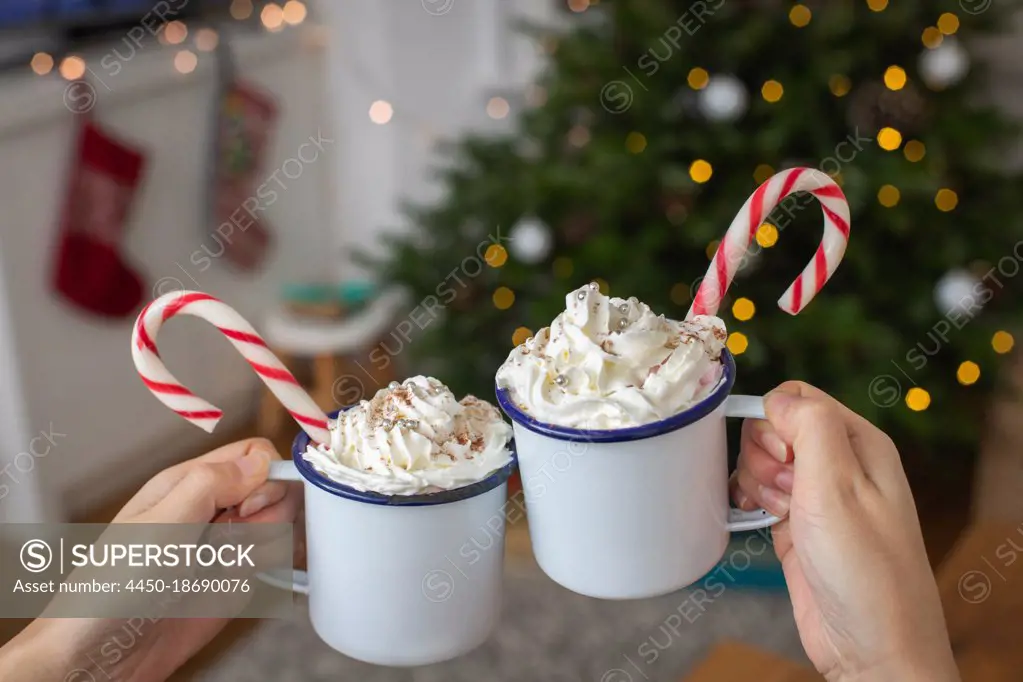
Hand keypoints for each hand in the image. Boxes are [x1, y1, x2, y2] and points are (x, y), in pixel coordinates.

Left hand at [0, 438, 301, 681]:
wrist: (101, 655)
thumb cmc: (112, 587)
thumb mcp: (162, 524)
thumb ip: (212, 484)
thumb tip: (260, 461)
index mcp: (190, 483)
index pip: (253, 455)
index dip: (267, 474)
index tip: (253, 503)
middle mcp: (213, 509)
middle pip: (275, 489)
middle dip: (271, 512)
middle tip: (237, 537)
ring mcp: (227, 545)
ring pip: (281, 525)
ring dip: (270, 545)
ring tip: (229, 566)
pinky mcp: (236, 580)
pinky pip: (274, 562)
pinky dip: (273, 570)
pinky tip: (247, 580)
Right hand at [730, 382, 958, 681]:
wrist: (870, 646)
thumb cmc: (865, 571)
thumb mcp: (838, 485)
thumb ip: (809, 426)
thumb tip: (777, 398)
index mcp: (859, 444)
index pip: (799, 398)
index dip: (775, 420)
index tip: (780, 457)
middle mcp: (839, 465)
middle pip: (773, 428)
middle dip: (762, 455)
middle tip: (785, 491)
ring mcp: (816, 496)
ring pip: (761, 461)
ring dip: (755, 482)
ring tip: (779, 512)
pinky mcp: (796, 526)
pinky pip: (758, 495)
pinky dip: (748, 502)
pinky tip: (755, 519)